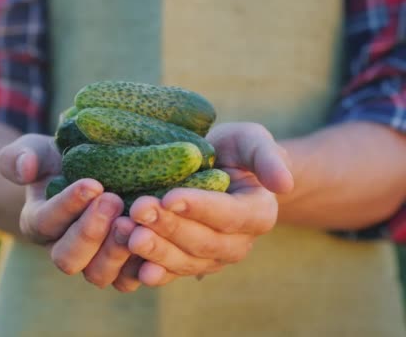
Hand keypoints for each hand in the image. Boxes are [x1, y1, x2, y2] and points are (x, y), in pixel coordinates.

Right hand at [0, 134, 132, 286]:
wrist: (92, 173)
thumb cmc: (60, 161)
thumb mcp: (36, 151)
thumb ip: (18, 157)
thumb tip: (24, 169)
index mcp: (39, 222)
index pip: (46, 222)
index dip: (68, 205)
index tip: (92, 184)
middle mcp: (62, 249)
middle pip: (67, 258)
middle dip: (91, 231)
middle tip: (114, 200)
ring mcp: (92, 263)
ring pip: (98, 275)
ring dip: (116, 251)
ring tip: (134, 221)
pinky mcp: (121, 269)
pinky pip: (129, 280)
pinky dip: (142, 266)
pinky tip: (155, 240)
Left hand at [118, 123, 293, 286]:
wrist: (215, 169)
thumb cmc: (234, 151)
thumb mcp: (253, 141)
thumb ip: (268, 157)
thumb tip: (284, 184)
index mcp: (257, 214)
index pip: (229, 215)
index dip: (200, 208)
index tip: (170, 196)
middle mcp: (237, 244)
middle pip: (203, 242)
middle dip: (169, 227)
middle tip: (138, 210)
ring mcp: (210, 259)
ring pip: (183, 261)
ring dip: (154, 250)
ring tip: (127, 233)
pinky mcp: (185, 264)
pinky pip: (168, 273)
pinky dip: (148, 270)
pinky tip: (130, 264)